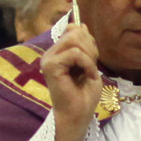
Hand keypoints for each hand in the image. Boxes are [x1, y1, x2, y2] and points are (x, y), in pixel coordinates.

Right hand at [42, 16, 102, 140]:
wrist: (78, 115)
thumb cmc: (84, 95)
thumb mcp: (89, 64)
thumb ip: (85, 45)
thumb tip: (80, 24)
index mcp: (58, 52)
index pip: (74, 29)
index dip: (89, 41)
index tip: (91, 60)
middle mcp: (50, 53)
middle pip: (75, 31)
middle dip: (91, 47)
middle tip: (91, 68)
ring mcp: (48, 59)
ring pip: (75, 39)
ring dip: (89, 55)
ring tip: (89, 71)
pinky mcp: (50, 66)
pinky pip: (75, 53)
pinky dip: (87, 63)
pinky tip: (87, 75)